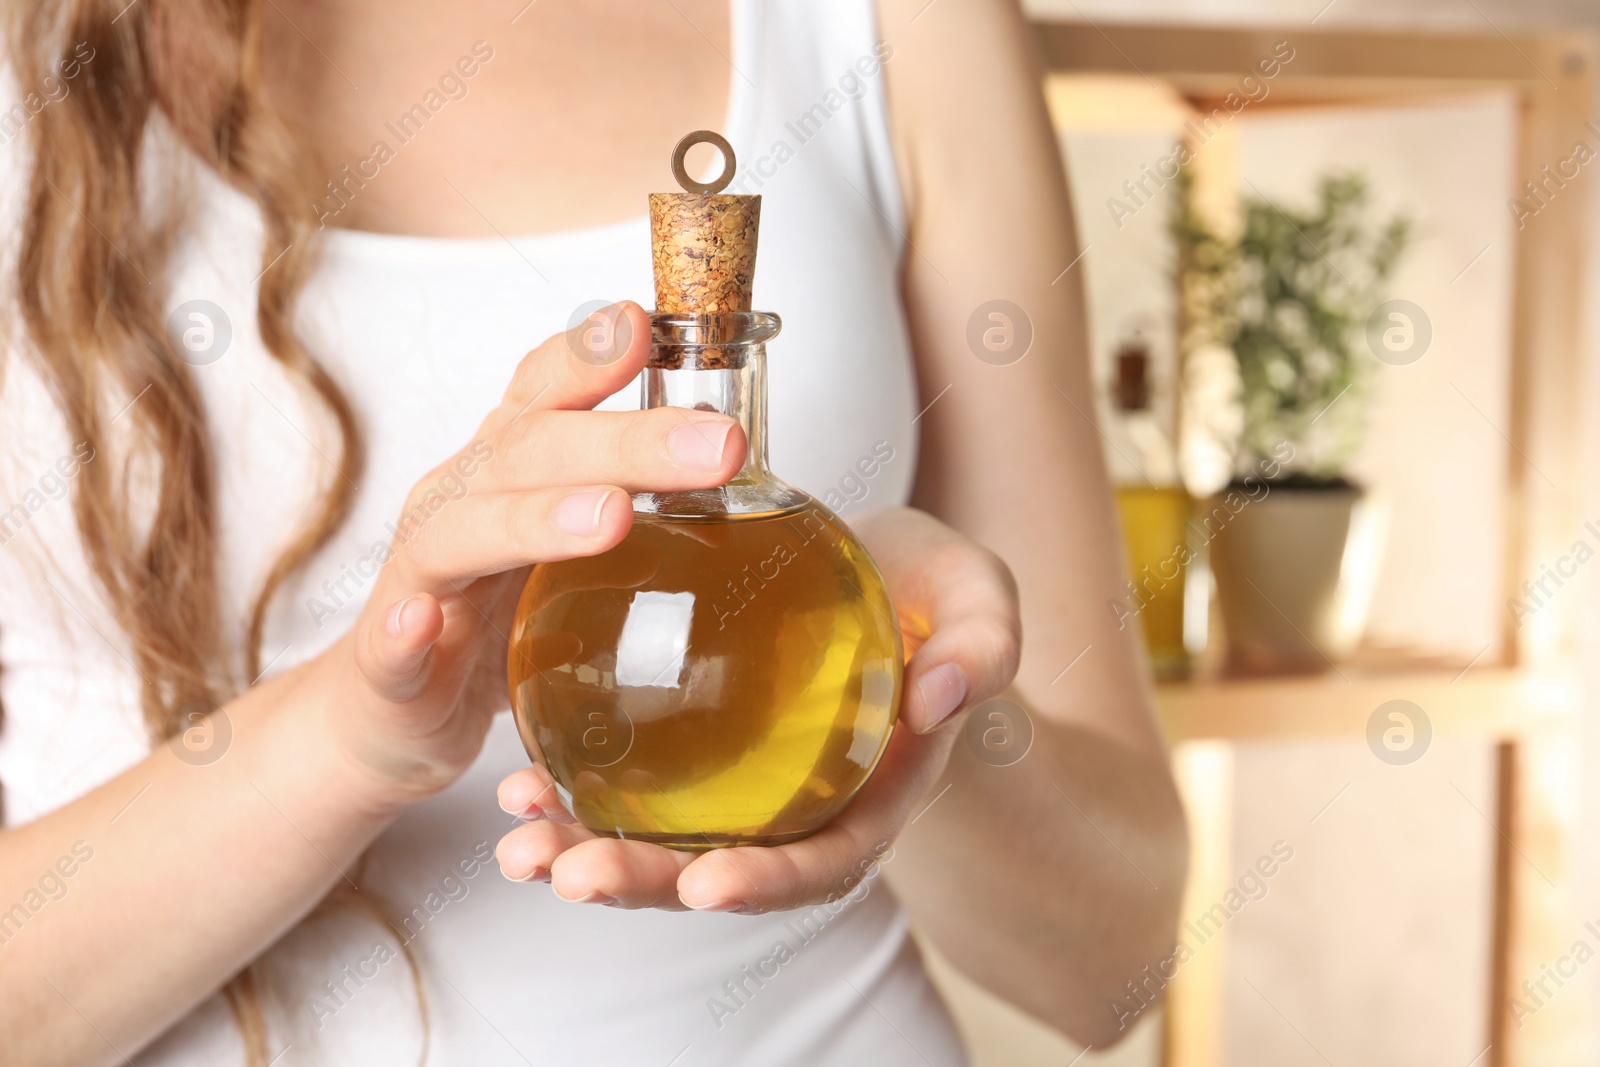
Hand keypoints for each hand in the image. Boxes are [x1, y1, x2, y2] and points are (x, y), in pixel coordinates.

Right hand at [292, 301, 747, 809]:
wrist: (393, 708)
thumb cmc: (492, 614)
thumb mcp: (567, 544)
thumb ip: (641, 496)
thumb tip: (745, 465)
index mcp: (507, 468)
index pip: (545, 392)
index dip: (590, 355)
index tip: (644, 327)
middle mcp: (459, 503)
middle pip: (532, 452)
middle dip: (627, 442)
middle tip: (716, 446)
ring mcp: (420, 580)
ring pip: (465, 534)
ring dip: (537, 520)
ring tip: (610, 518)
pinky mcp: (392, 667)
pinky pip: (390, 646)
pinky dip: (402, 632)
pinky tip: (422, 622)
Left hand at [493, 506, 1020, 910]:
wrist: (885, 576)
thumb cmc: (934, 598)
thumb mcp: (976, 605)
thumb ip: (980, 650)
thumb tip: (939, 699)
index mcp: (870, 798)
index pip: (822, 862)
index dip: (766, 882)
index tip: (705, 883)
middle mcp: (798, 812)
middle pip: (719, 870)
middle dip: (641, 883)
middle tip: (566, 870)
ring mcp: (740, 790)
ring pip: (659, 841)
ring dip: (585, 849)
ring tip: (518, 839)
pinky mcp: (695, 753)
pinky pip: (630, 785)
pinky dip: (574, 792)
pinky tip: (519, 781)